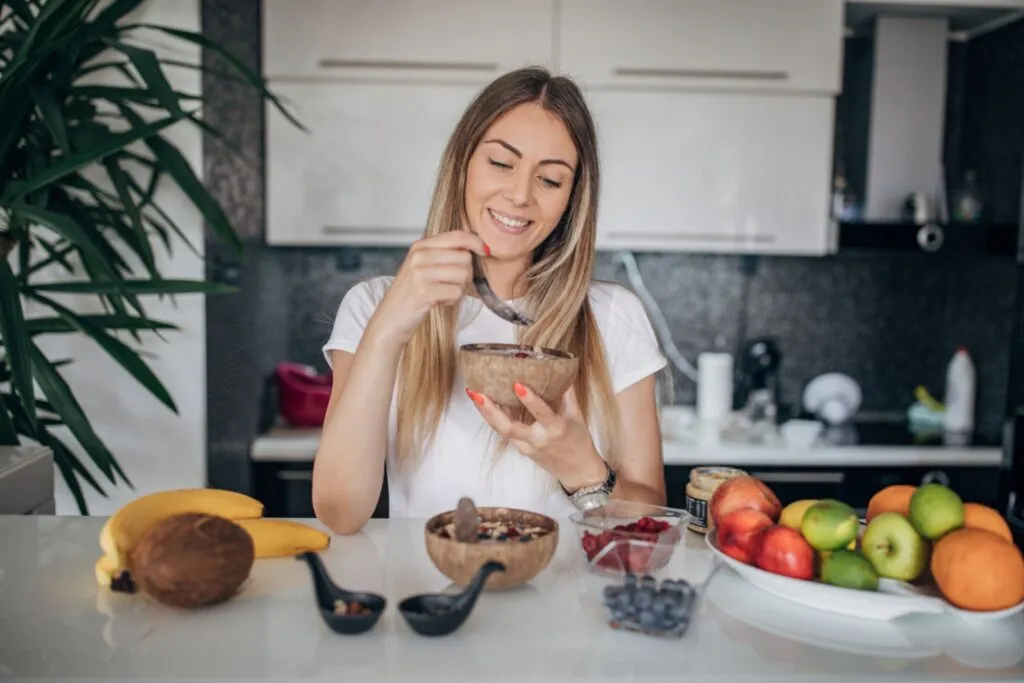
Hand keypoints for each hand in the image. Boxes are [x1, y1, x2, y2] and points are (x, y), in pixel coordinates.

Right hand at [365, 230, 488, 346]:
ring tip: (442, 294)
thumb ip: (443, 255)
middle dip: (465, 274)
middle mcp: (419, 256)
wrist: (389, 320)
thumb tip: (477, 247)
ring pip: (463, 274)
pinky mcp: (424, 291)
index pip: (456, 236)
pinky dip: (452, 300)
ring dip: (458, 288)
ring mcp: (420, 273)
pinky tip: (438, 302)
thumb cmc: (410, 295)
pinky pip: (456, 292)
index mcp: (420, 246)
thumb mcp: (422, 267)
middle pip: (464, 257)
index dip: (475, 242)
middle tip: (450, 285)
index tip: (485, 250)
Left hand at [466, 382, 608, 492]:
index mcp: (556, 429)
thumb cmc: (579, 442)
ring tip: (474, 393)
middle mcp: (538, 439)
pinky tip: (487, 402)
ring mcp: (526, 446)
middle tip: (476, 393)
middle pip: (508, 427)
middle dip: (490, 410)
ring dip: (486, 412)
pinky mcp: (521, 449)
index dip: (530, 399)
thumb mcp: (577, 416)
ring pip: (502, 430)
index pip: (541, 413)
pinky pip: (506, 431)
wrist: (577, 472)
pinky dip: (496, 416)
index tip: (517, 384)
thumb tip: (561, 369)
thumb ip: (567, 393)